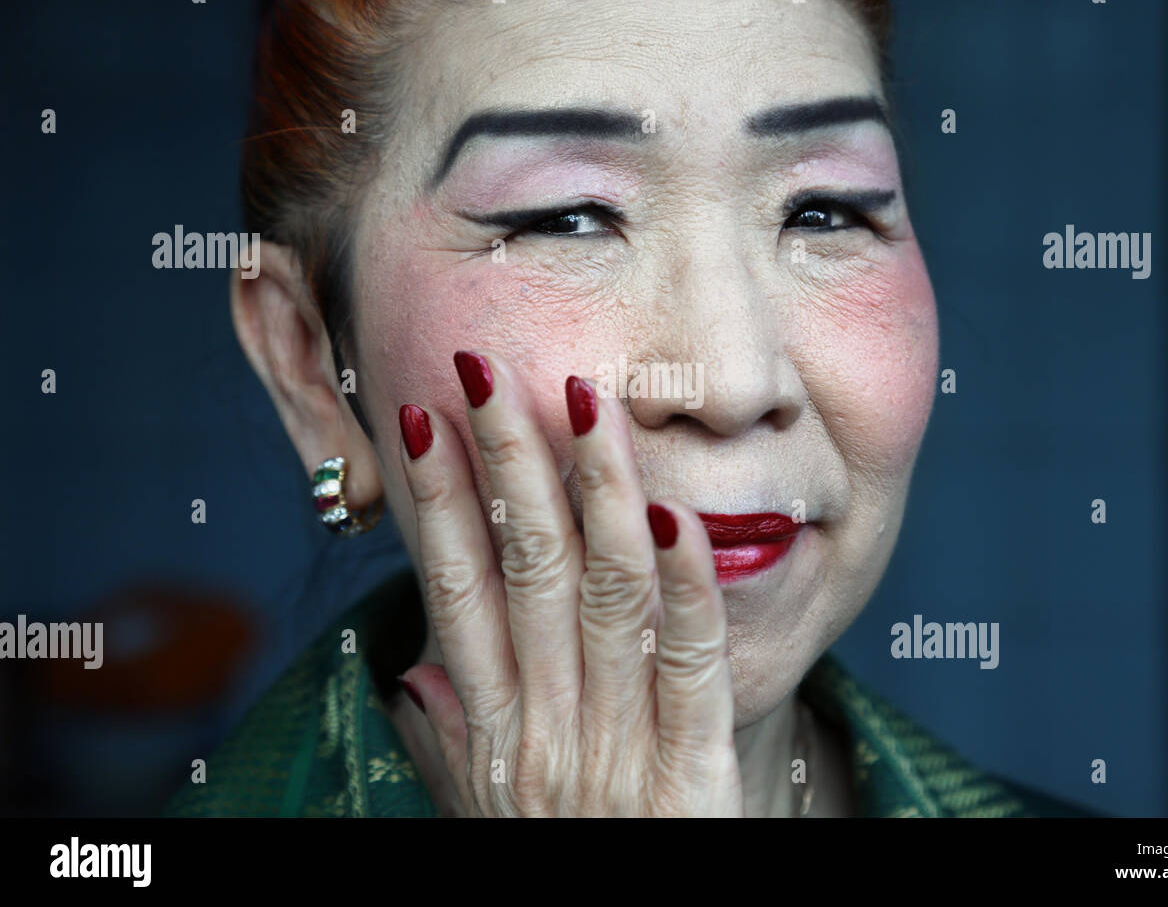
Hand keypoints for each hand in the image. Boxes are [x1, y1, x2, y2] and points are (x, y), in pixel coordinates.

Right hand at [395, 351, 743, 815]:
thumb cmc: (562, 868)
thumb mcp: (488, 811)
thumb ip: (451, 743)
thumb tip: (412, 674)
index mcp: (495, 729)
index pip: (455, 591)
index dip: (438, 503)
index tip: (422, 422)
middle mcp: (547, 728)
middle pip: (525, 569)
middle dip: (507, 462)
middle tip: (490, 372)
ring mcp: (619, 747)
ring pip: (607, 593)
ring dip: (597, 491)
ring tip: (587, 403)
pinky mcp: (692, 773)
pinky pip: (691, 661)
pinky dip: (688, 584)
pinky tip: (681, 515)